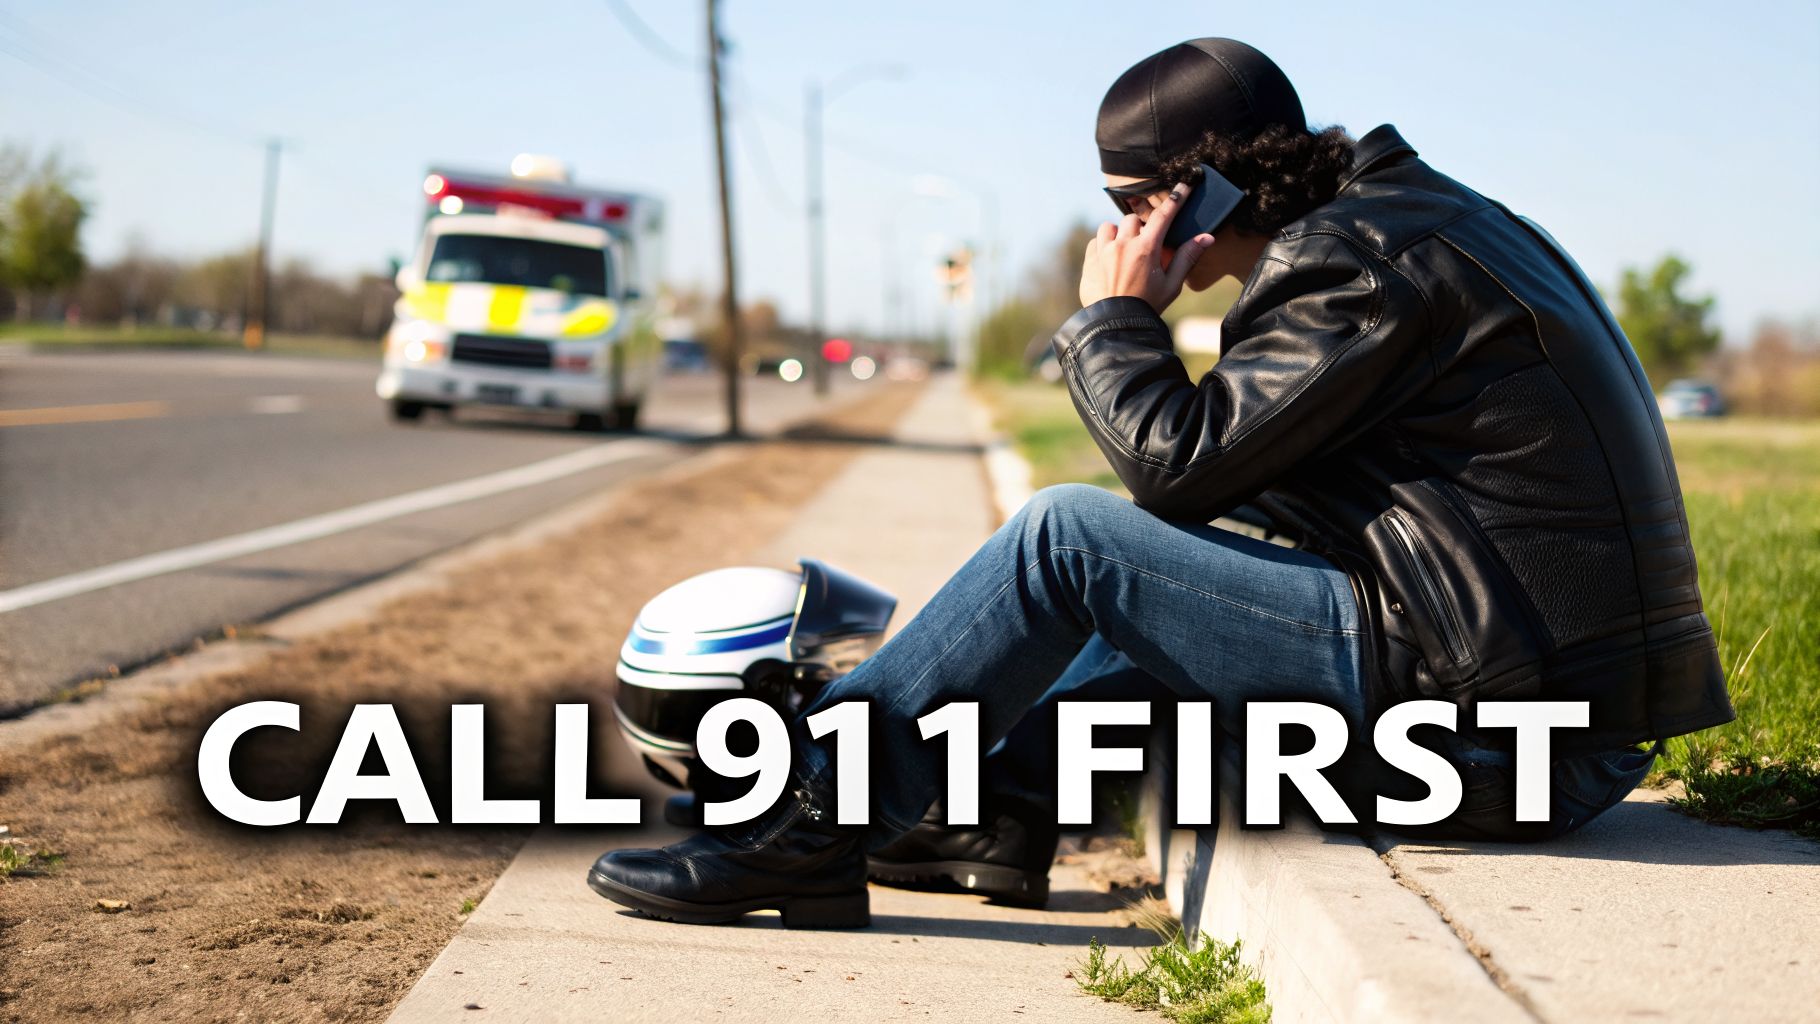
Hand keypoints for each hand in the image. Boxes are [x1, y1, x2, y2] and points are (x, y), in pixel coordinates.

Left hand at [1078, 183, 1214, 311]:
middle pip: (1133, 220)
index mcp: (1146, 249)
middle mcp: (1122, 245)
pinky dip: (1103, 246)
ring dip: (1119, 234)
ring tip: (1124, 252)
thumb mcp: (1172, 284)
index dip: (1177, 197)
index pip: (1164, 214)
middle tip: (1146, 247)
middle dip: (1141, 229)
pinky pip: (1096, 241)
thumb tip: (1207, 237)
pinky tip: (1110, 261)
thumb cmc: (1147, 306)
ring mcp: (1103, 252)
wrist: (1115, 326)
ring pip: (1110, 226)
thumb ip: (1187, 257)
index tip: (1186, 184)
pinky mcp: (1089, 261)